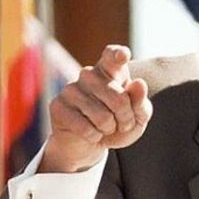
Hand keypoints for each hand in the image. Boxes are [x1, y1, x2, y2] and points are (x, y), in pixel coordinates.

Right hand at [39, 45, 152, 172]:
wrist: (92, 144)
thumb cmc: (119, 124)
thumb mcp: (137, 116)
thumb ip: (141, 101)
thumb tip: (139, 83)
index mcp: (110, 69)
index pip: (113, 55)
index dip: (118, 54)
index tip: (123, 56)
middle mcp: (89, 74)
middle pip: (119, 99)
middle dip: (126, 118)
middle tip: (121, 123)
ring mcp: (71, 88)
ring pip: (103, 117)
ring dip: (110, 129)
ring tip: (105, 127)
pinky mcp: (57, 106)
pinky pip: (85, 128)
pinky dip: (94, 137)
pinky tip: (91, 133)